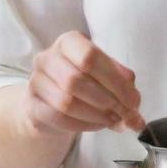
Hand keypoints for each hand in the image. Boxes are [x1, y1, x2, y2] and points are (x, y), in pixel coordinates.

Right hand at [22, 31, 145, 135]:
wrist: (49, 100)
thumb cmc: (84, 80)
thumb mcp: (104, 73)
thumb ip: (121, 82)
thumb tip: (134, 105)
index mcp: (69, 41)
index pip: (90, 56)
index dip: (114, 80)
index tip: (133, 101)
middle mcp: (47, 57)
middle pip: (76, 80)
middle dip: (107, 100)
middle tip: (125, 114)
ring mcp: (35, 82)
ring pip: (67, 102)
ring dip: (96, 115)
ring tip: (113, 121)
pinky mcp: (31, 106)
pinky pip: (58, 118)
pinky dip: (83, 125)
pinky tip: (97, 125)